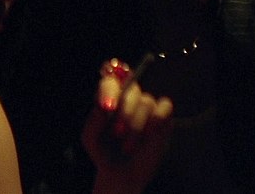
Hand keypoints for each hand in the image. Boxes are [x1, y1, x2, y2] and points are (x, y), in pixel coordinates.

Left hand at [82, 59, 173, 193]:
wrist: (121, 175)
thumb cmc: (104, 152)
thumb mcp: (90, 139)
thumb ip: (93, 122)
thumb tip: (105, 107)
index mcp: (109, 97)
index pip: (111, 79)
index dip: (110, 89)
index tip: (108, 107)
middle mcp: (128, 98)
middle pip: (132, 88)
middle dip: (124, 112)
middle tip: (117, 133)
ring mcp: (146, 106)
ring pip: (146, 101)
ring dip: (136, 126)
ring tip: (127, 146)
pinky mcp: (163, 117)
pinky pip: (164, 107)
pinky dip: (155, 122)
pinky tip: (147, 137)